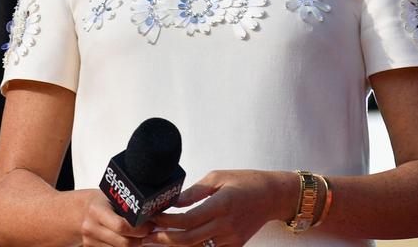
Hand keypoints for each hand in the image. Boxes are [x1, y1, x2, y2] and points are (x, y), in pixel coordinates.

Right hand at [80, 189, 152, 246]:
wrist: (78, 212)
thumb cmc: (100, 202)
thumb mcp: (112, 197)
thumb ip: (128, 205)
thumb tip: (155, 211)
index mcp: (96, 210)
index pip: (121, 226)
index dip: (139, 229)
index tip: (151, 226)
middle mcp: (91, 227)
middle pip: (123, 243)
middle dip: (141, 240)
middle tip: (152, 233)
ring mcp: (90, 241)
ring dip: (135, 245)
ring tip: (144, 237)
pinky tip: (134, 241)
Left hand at [147, 170, 294, 246]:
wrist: (272, 196)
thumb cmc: (245, 182)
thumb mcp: (218, 177)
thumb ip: (195, 191)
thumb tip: (173, 201)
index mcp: (221, 204)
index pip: (187, 219)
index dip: (166, 221)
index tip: (152, 217)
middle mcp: (226, 225)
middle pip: (188, 239)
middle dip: (164, 239)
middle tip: (145, 236)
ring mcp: (231, 238)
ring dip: (174, 246)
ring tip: (155, 242)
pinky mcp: (235, 246)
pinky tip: (177, 244)